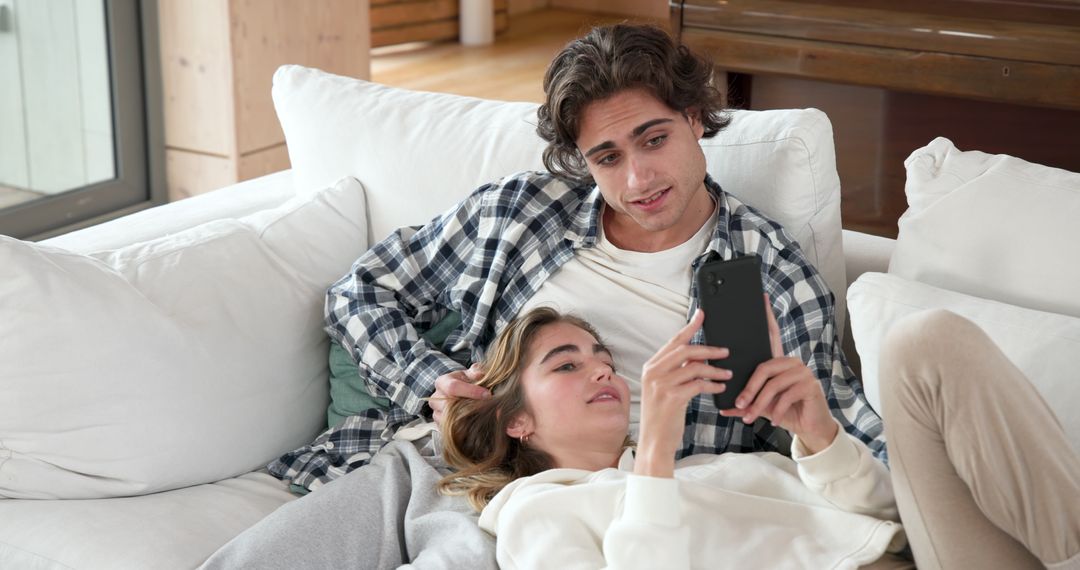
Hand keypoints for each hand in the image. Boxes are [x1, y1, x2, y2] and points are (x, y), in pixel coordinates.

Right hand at [429, 363, 486, 425]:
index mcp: (442, 382)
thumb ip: (477, 371)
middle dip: (470, 407)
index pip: (453, 387)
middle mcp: (436, 399)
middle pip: (449, 406)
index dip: (471, 391)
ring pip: (449, 420)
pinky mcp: (440, 426)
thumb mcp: (472, 373)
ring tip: (483, 416)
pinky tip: (476, 425)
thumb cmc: (467, 383)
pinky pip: (451, 431)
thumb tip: (479, 374)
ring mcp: (436, 414)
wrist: (459, 394)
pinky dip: (464, 430)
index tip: (487, 394)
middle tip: (488, 407)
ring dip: (467, 419)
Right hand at [636, 309, 730, 477]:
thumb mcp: (664, 390)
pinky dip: (712, 384)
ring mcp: (661, 384)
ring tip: (728, 373)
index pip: (673, 341)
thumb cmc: (663, 417)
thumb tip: (698, 356)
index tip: (702, 314)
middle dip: (709, 349)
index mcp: (651, 367)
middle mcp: (653, 372)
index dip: (690, 326)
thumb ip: (676, 372)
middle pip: (685, 349)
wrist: (654, 442)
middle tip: (726, 351)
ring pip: (694, 366)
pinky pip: (698, 384)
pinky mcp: (672, 397)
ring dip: (715, 369)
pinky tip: (721, 387)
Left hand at [719, 294, 837, 453]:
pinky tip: (773, 419)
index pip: (772, 335)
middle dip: (749, 389)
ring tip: (750, 417)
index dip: (768, 316)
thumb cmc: (785, 411)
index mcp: (779, 362)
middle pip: (764, 368)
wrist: (810, 427)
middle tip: (738, 405)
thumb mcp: (761, 406)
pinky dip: (776, 410)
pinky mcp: (810, 385)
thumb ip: (744, 403)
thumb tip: (721, 407)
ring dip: (759, 403)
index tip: (762, 297)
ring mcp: (803, 372)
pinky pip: (786, 396)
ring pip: (773, 385)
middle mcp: (792, 362)